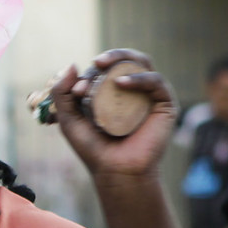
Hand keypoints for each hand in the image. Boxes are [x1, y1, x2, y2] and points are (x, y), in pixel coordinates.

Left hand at [45, 50, 177, 181]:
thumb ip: (62, 93)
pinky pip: (155, 82)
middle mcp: (132, 90)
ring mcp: (149, 96)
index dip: (90, 73)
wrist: (116, 171)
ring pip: (142, 64)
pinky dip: (139, 78)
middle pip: (126, 60)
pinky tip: (121, 83)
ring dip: (123, 59)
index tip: (77, 90)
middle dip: (111, 56)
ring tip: (105, 66)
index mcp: (112, 91)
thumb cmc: (93, 148)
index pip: (104, 69)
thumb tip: (71, 64)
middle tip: (96, 63)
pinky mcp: (164, 104)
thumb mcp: (69, 119)